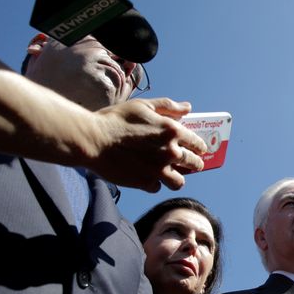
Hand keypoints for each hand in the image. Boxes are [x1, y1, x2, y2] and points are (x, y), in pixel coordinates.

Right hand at [85, 98, 206, 192]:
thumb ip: (168, 106)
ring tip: (170, 175)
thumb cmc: (116, 119)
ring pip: (179, 182)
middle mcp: (170, 152)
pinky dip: (153, 183)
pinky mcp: (145, 183)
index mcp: (173, 131)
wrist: (93, 140)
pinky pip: (157, 187)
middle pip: (194, 164)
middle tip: (190, 164)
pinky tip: (146, 176)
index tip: (199, 149)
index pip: (198, 143)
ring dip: (176, 178)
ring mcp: (159, 170)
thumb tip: (188, 108)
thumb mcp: (143, 106)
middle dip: (194, 163)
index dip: (200, 147)